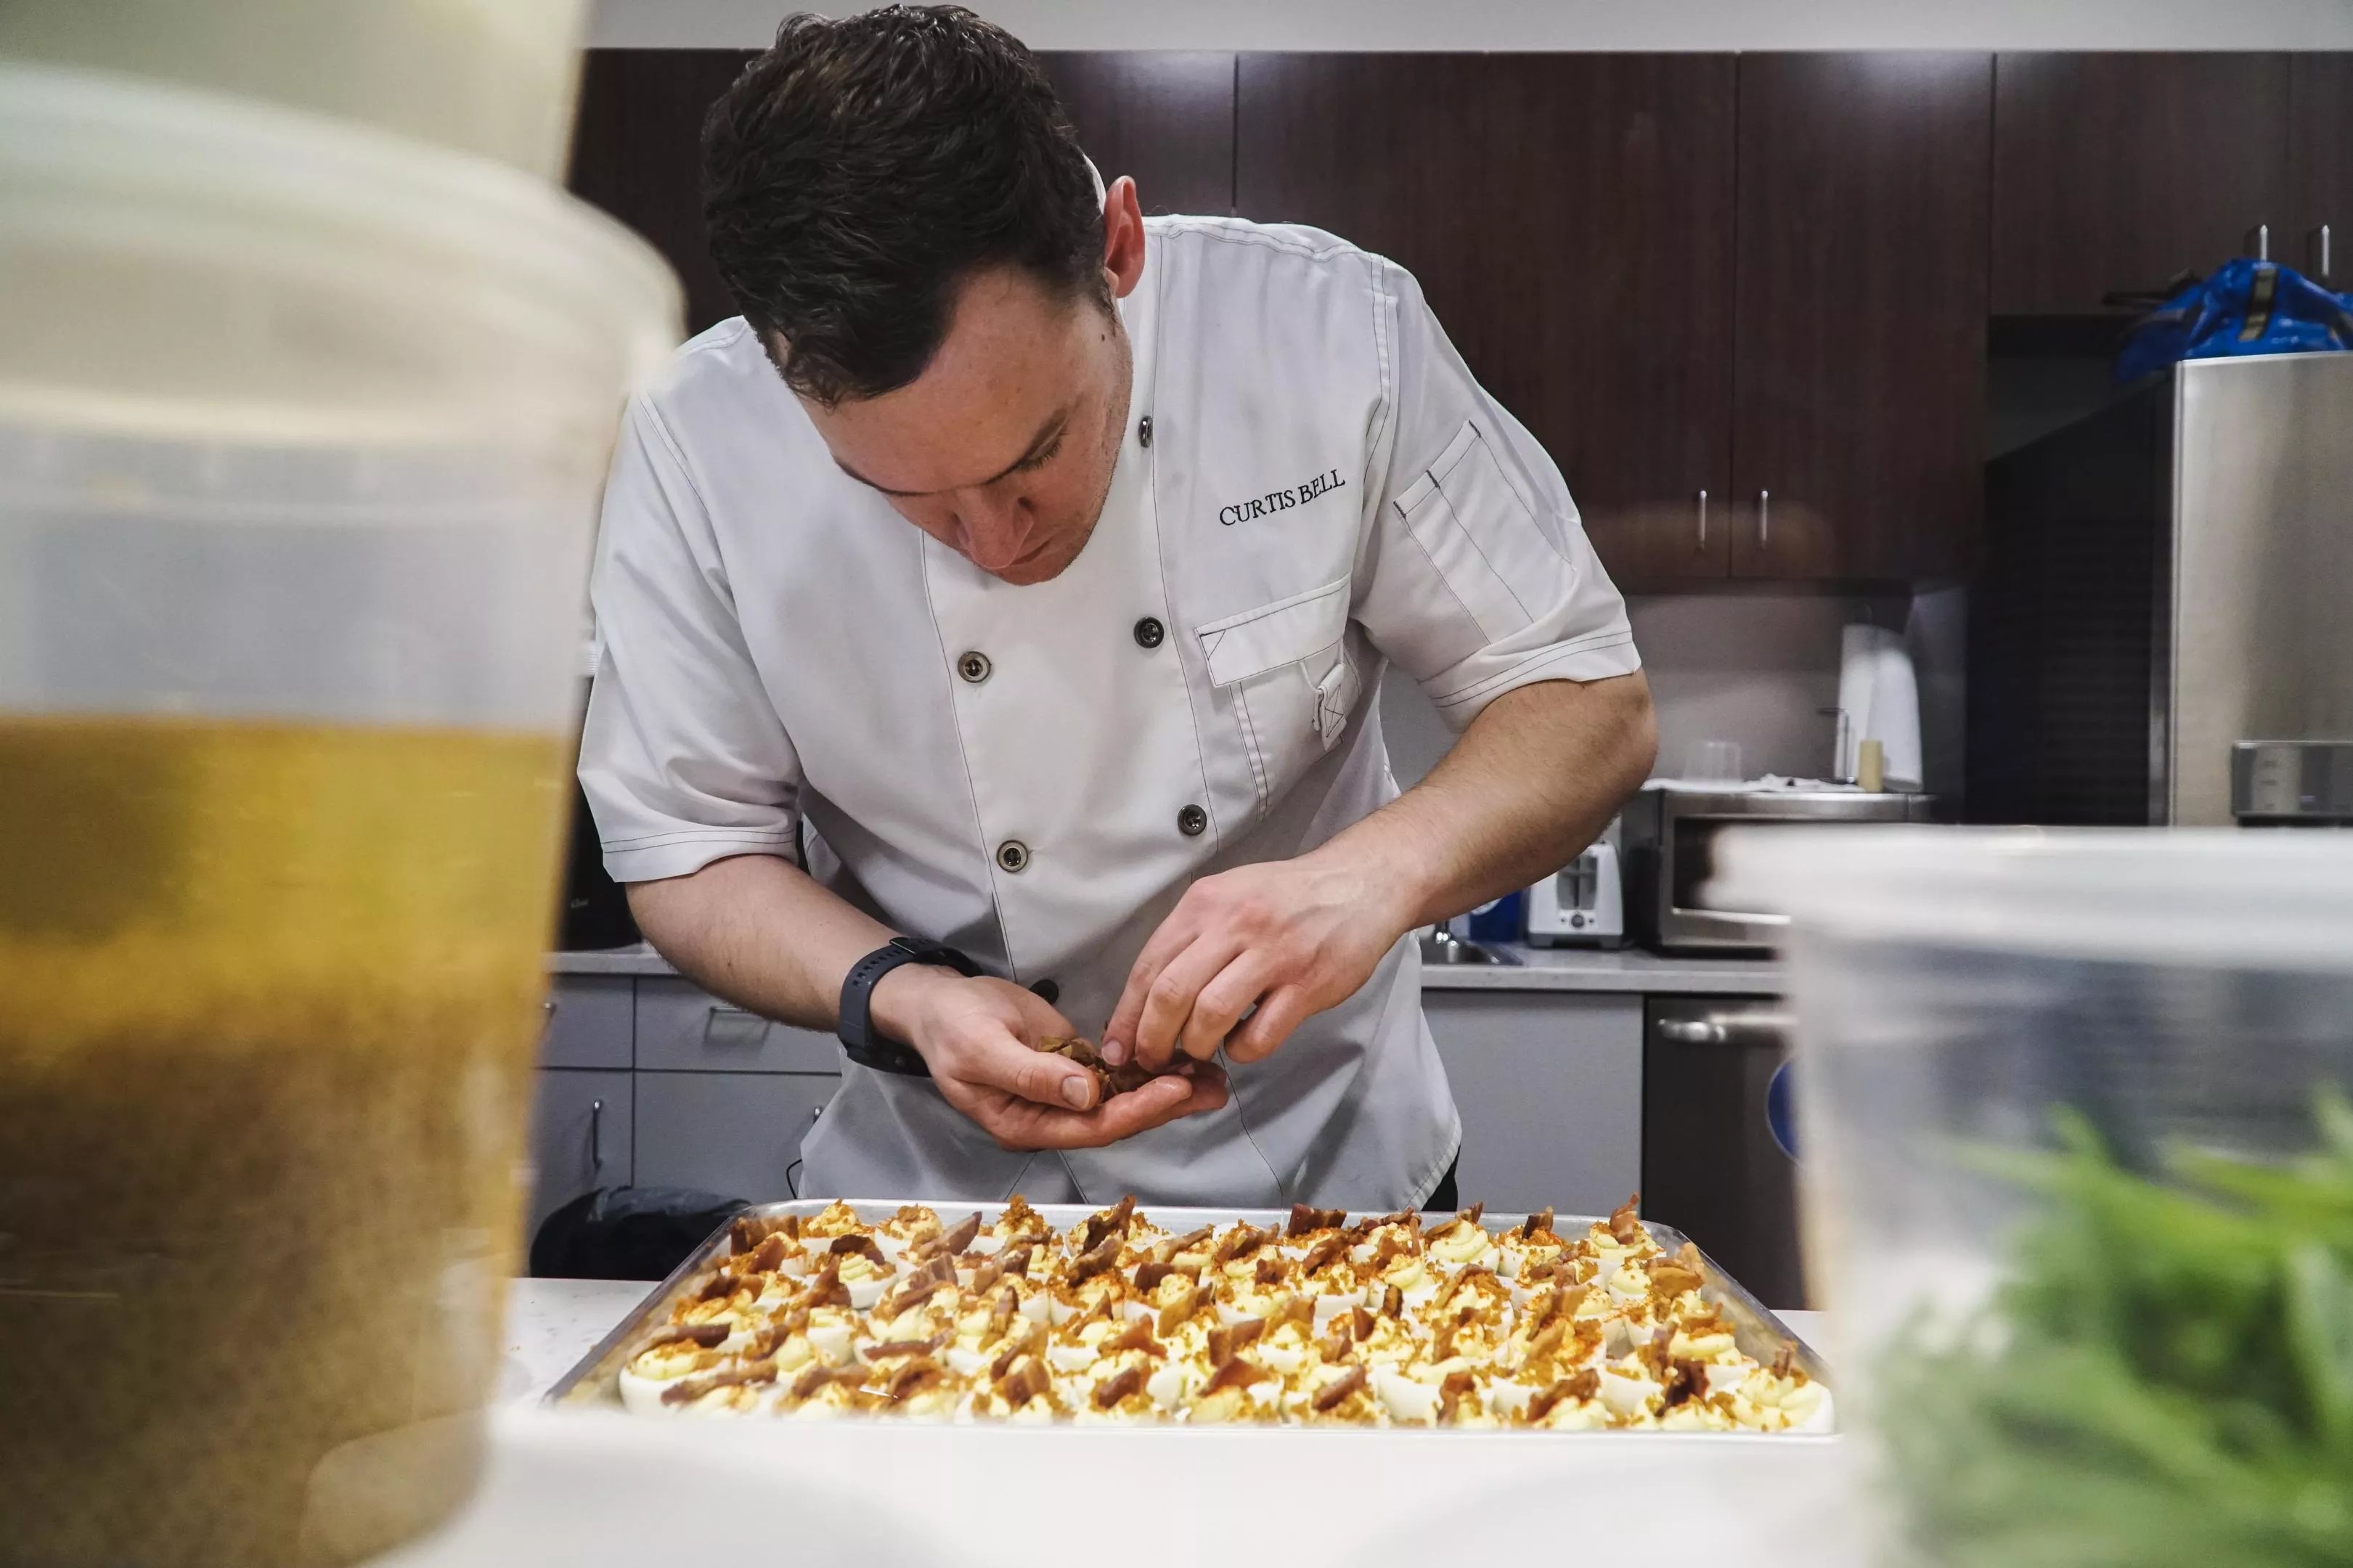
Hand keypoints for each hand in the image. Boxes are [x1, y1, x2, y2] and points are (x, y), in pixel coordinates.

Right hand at [871, 966, 1227, 1150]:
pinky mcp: (1075, 1069)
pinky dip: (1150, 1070)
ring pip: (1123, 1100)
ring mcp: (1065, 1094)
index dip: (1135, 1110)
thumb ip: (1033, 1075)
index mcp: (1024, 1124)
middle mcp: (1050, 1118)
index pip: (1090, 1126)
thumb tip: (1086, 1094)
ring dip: (1168, 1090)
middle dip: (1165, 1104)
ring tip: (1214, 1079)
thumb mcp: (983, 1048)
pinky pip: (1118, 1077)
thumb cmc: (952, 1027)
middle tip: (1213, 1088)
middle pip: (1116, 1119)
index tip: (1175, 1087)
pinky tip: (1186, 1061)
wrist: (939, 1003)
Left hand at [1102, 850, 1414, 1072]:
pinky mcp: (1309, 983)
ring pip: (1211, 1015)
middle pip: (1171, 994)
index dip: (1126, 1017)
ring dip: (1197, 1046)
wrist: (1360, 883)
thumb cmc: (1286, 898)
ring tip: (1202, 1050)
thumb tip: (1145, 1000)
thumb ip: (1189, 940)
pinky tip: (1246, 1041)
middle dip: (1152, 1040)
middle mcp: (1235, 923)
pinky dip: (1244, 1049)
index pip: (1148, 967)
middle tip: (1153, 1061)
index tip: (1117, 1049)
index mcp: (1205, 903)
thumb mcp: (1228, 896)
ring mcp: (1274, 953)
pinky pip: (1261, 1034)